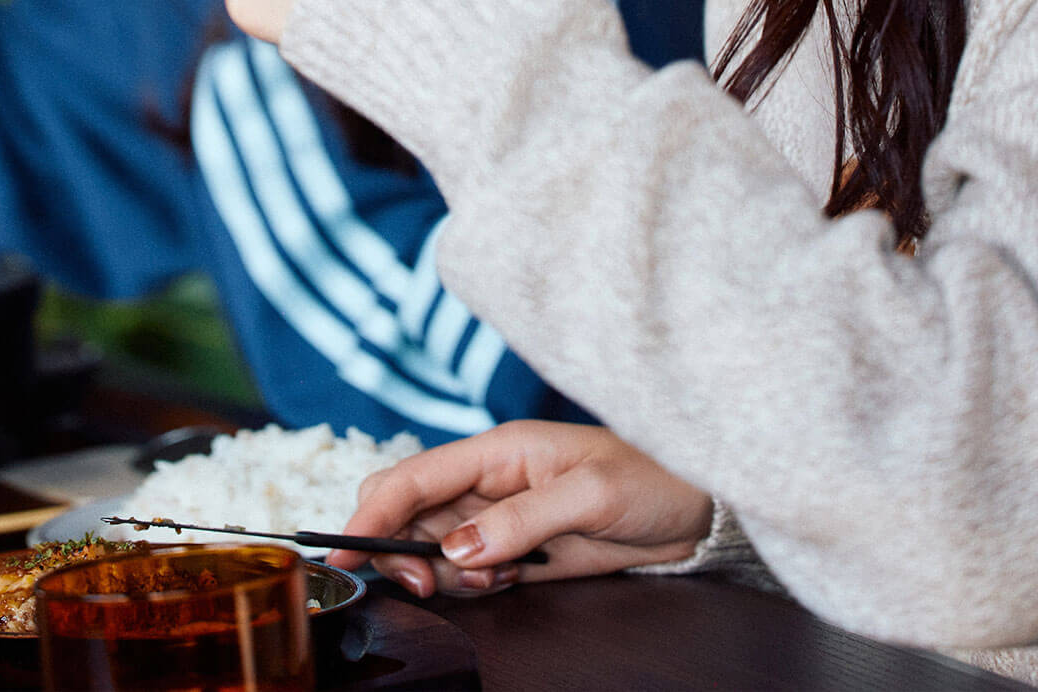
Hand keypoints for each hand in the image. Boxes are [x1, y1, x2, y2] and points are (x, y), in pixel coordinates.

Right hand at [328, 421, 712, 597]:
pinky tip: (510, 583)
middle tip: (422, 583)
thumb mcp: (589, 495)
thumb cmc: (648, 478)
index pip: (415, 476)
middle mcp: (488, 480)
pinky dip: (475, 586)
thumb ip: (521, 521)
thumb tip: (457, 550)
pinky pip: (471, 570)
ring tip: (494, 581)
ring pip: (435, 546)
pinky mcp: (518, 549)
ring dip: (444, 573)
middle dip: (400, 549)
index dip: (372, 510)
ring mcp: (501, 516)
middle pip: (411, 512)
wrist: (694, 508)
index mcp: (497, 451)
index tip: (342, 550)